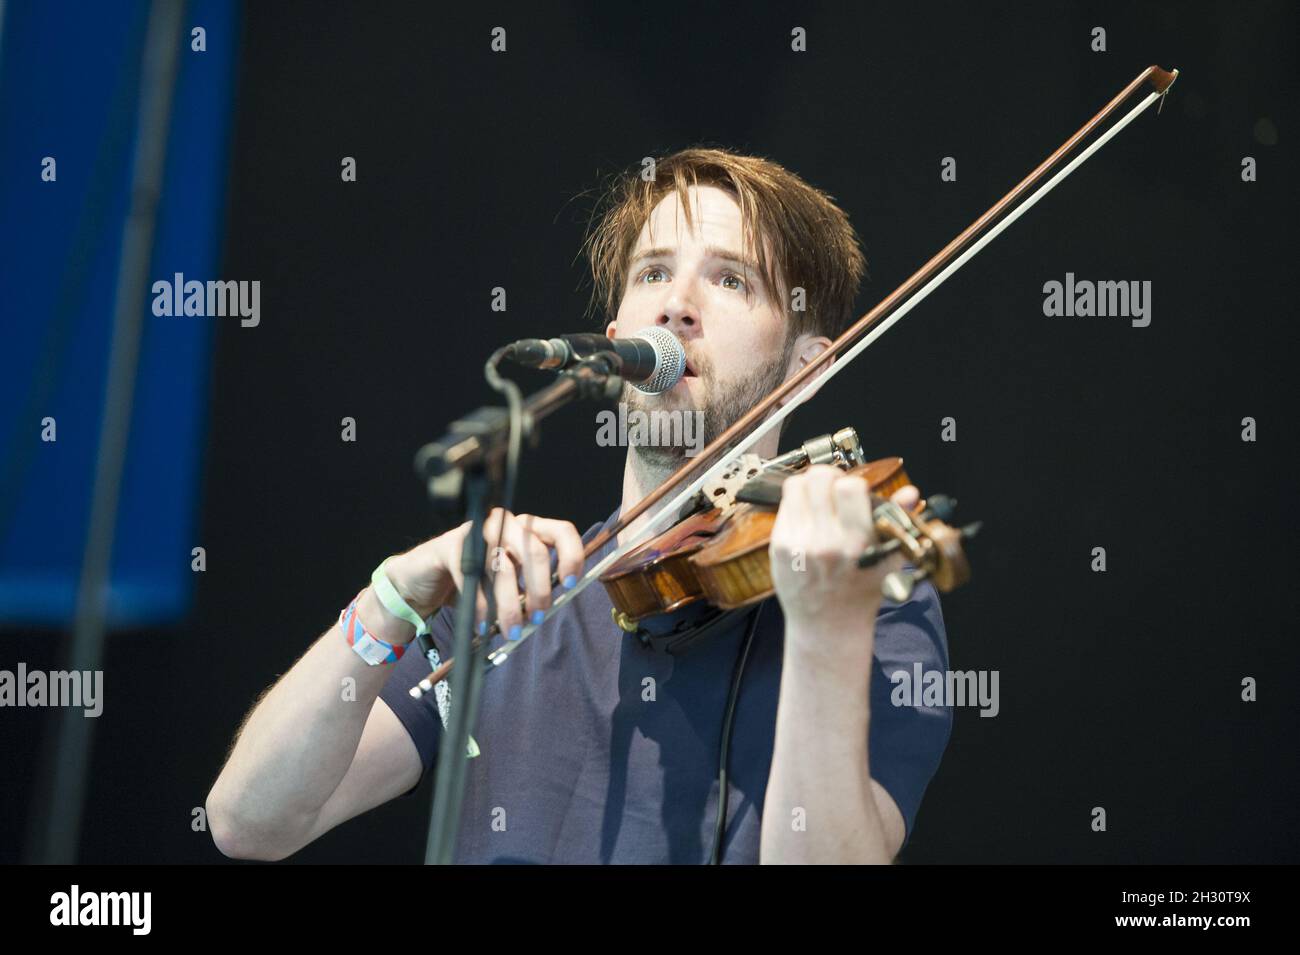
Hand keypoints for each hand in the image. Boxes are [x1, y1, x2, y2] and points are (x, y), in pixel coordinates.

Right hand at [383, 509, 585, 638]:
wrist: (427, 577)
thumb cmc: (476, 580)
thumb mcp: (511, 581)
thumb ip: (532, 587)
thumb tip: (551, 608)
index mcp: (527, 528)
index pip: (561, 531)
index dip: (571, 556)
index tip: (571, 584)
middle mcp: (505, 523)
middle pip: (534, 550)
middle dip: (540, 589)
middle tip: (538, 617)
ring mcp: (477, 532)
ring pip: (504, 567)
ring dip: (510, 605)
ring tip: (512, 630)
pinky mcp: (451, 546)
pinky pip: (472, 578)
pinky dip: (481, 606)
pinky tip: (483, 625)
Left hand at [768, 465, 915, 646]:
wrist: (828, 625)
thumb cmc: (861, 591)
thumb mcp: (888, 560)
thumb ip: (898, 523)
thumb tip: (910, 492)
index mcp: (856, 543)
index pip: (849, 487)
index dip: (852, 484)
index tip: (854, 492)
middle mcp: (825, 541)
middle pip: (817, 478)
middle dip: (829, 478)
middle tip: (834, 490)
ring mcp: (798, 543)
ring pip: (795, 485)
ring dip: (809, 487)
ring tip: (820, 501)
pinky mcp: (779, 546)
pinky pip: (784, 506)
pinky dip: (796, 505)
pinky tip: (808, 519)